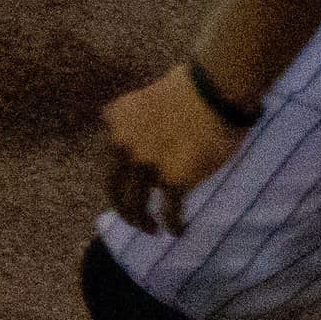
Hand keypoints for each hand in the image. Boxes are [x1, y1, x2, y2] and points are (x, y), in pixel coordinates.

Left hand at [101, 67, 246, 235]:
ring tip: (153, 230)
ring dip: (143, 222)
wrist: (213, 90)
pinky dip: (173, 225)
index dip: (117, 179)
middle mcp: (122, 145)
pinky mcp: (173, 180)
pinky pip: (169, 211)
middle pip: (114, 188)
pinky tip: (177, 230)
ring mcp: (146, 165)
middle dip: (123, 209)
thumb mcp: (144, 101)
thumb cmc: (188, 89)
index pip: (107, 160)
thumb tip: (143, 144)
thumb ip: (135, 124)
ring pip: (136, 205)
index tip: (127, 189)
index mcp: (113, 122)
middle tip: (135, 219)